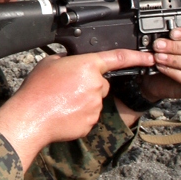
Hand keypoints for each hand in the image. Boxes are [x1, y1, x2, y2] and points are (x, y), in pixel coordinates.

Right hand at [0, 47, 155, 169]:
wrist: (30, 118)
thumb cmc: (37, 90)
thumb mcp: (49, 63)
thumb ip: (67, 60)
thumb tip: (72, 63)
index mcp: (87, 66)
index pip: (118, 58)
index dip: (137, 57)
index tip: (150, 58)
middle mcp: (95, 85)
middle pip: (101, 83)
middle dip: (88, 85)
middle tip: (67, 88)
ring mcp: (95, 106)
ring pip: (95, 100)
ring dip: (83, 100)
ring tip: (61, 101)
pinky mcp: (91, 122)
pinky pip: (89, 116)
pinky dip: (79, 114)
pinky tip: (64, 113)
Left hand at [142, 24, 180, 101]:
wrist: (160, 79)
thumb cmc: (170, 57)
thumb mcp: (170, 43)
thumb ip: (169, 37)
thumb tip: (160, 35)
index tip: (173, 33)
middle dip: (177, 47)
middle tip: (160, 45)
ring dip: (175, 60)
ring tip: (159, 57)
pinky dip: (174, 73)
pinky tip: (163, 68)